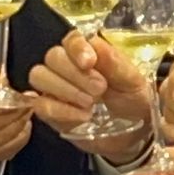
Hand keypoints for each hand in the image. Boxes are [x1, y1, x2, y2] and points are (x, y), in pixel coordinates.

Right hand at [27, 31, 152, 156]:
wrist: (133, 135)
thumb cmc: (133, 102)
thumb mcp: (134, 82)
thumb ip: (116, 64)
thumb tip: (96, 45)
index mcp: (89, 52)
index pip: (71, 39)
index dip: (76, 48)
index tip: (89, 62)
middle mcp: (67, 66)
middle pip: (53, 56)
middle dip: (75, 73)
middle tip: (100, 89)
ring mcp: (54, 88)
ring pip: (39, 76)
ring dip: (64, 89)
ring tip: (90, 103)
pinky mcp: (49, 111)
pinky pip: (41, 104)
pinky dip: (61, 110)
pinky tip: (83, 116)